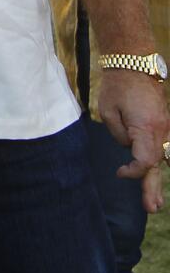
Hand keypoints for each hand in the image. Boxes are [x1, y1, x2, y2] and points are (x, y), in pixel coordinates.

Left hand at [98, 69, 169, 212]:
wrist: (135, 64)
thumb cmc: (118, 86)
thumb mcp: (108, 111)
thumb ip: (118, 134)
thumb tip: (127, 146)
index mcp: (147, 129)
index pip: (144, 161)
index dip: (132, 172)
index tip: (120, 172)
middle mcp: (162, 131)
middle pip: (158, 165)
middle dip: (153, 188)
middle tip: (151, 208)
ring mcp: (166, 128)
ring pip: (163, 158)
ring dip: (157, 178)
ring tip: (154, 202)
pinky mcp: (164, 124)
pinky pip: (163, 148)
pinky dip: (159, 163)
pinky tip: (155, 175)